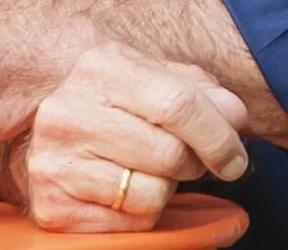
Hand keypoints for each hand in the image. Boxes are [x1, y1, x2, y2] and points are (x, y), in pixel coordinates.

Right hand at [0, 43, 249, 232]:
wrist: (54, 142)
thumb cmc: (120, 109)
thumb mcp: (158, 83)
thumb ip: (200, 92)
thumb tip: (235, 114)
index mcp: (100, 66)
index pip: (178, 103)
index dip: (219, 136)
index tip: (235, 158)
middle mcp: (67, 109)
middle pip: (169, 152)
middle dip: (192, 165)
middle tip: (184, 161)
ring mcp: (53, 159)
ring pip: (152, 192)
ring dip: (165, 189)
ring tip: (146, 171)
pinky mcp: (52, 205)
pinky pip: (130, 222)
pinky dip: (141, 213)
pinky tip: (123, 191)